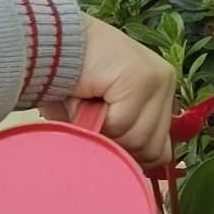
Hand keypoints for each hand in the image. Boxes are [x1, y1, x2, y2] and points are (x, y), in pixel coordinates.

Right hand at [62, 15, 178, 173]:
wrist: (48, 43)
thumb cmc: (66, 83)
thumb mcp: (101, 118)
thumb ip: (121, 139)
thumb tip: (129, 169)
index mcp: (160, 92)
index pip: (160, 149)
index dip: (129, 155)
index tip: (105, 141)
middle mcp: (165, 82)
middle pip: (151, 148)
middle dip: (115, 144)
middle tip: (91, 116)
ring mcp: (157, 79)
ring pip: (137, 139)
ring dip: (103, 131)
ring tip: (87, 103)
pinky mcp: (142, 77)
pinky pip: (121, 124)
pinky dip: (94, 118)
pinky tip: (84, 95)